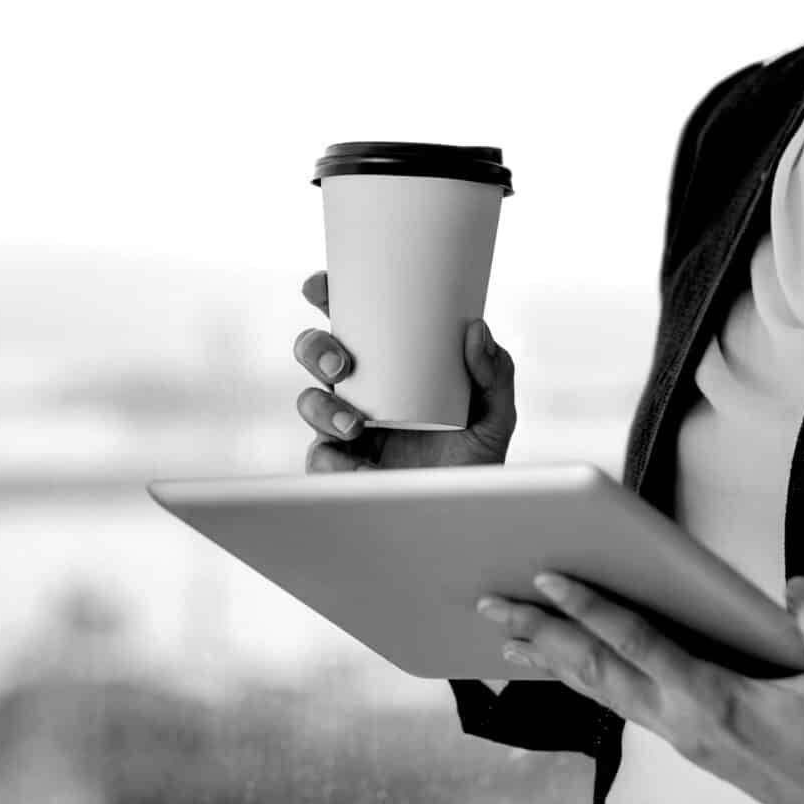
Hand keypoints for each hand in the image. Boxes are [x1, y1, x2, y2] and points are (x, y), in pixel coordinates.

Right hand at [293, 269, 514, 472]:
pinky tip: (358, 467)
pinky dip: (332, 460)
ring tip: (354, 426)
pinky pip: (319, 456)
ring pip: (308, 402)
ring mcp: (344, 429)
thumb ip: (495, 375)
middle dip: (314, 347)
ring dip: (321, 407)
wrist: (461, 516)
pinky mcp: (339, 467)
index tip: (321, 287)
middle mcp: (361, 391)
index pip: (355, 321)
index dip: (329, 297)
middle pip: (315, 352)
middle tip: (340, 363)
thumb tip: (476, 331)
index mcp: (391, 365)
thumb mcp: (495, 416)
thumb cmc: (474, 462)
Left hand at [481, 572, 803, 803]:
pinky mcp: (691, 743)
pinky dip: (590, 680)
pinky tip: (572, 669)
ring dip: (554, 660)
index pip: (637, 644)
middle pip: (596, 670)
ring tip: (509, 638)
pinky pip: (626, 704)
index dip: (590, 608)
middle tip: (492, 605)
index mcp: (715, 702)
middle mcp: (685, 722)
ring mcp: (683, 737)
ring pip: (604, 692)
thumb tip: (795, 587)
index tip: (548, 579)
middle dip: (540, 634)